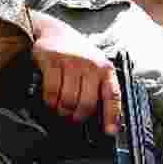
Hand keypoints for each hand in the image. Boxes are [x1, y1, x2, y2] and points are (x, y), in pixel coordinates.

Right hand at [30, 11, 120, 133]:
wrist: (55, 31)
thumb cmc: (78, 55)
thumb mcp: (94, 67)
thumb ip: (99, 87)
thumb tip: (102, 118)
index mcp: (105, 69)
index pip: (112, 96)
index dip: (112, 116)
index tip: (109, 132)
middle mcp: (91, 65)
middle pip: (86, 103)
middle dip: (78, 116)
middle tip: (73, 119)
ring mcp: (71, 62)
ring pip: (68, 100)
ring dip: (63, 111)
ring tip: (61, 110)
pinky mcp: (52, 60)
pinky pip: (51, 91)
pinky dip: (50, 101)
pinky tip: (51, 102)